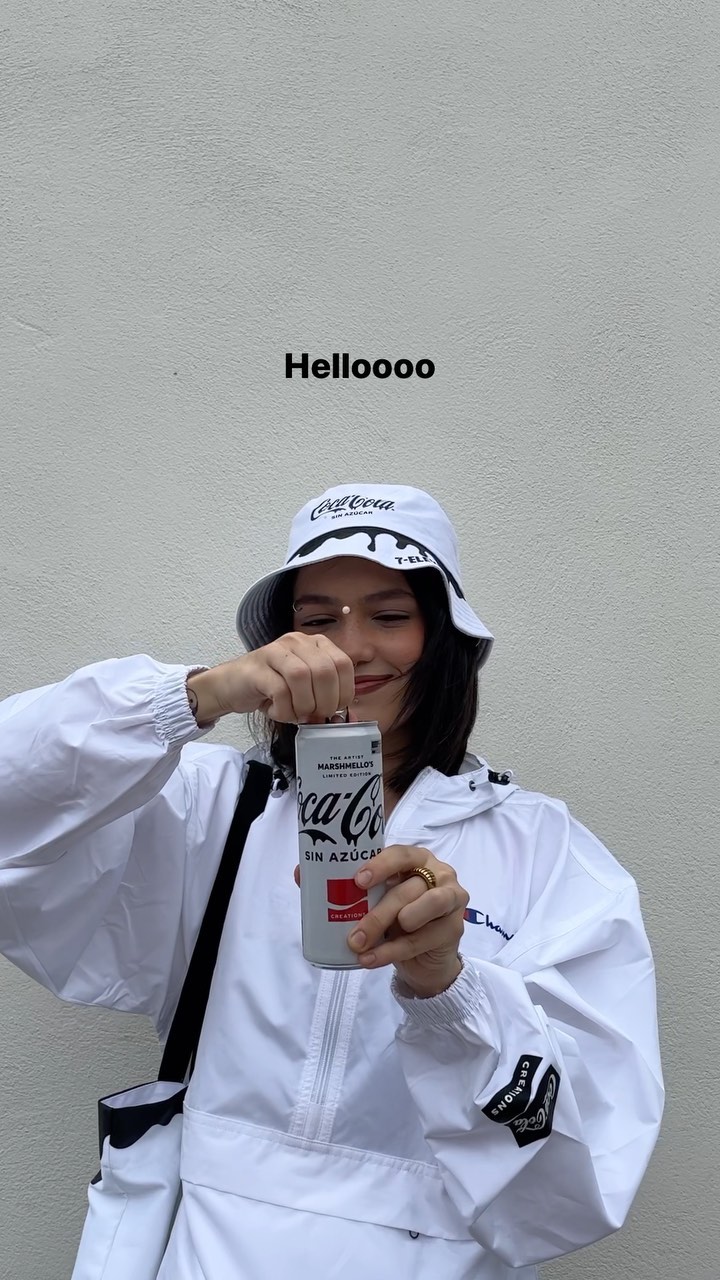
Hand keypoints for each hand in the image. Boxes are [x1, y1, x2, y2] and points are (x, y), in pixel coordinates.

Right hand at [187, 632, 355, 723]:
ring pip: (302, 677)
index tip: (334, 709)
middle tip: (314, 716)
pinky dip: (283, 709)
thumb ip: (324, 696)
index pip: (343, 664)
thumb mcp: (305, 689)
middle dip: (324, 702)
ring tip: (295, 715)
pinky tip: (276, 712)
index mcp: (315, 644)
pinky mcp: (257, 668)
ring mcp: (275, 651)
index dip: (344, 691)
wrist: (231, 686)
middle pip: (325, 671)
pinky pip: (279, 690)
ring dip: (303, 705)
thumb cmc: (271, 688)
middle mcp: (297, 642)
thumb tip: (340, 717)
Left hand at [347, 845, 468, 996]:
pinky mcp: (454, 928)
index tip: (358, 881)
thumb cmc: (401, 917)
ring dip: (385, 929)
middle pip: (406, 890)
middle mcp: (440, 874)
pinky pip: (419, 940)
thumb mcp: (384, 900)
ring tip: (360, 945)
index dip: (380, 866)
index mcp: (419, 859)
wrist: (427, 955)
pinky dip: (391, 952)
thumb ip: (368, 893)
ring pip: (417, 912)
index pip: (401, 855)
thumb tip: (322, 890)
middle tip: (353, 935)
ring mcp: (452, 900)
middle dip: (377, 914)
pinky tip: (370, 959)